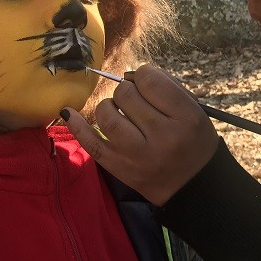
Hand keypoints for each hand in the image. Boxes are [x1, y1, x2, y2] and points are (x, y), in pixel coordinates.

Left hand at [62, 63, 218, 205]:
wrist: (193, 185)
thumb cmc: (192, 139)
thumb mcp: (193, 109)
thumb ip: (164, 86)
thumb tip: (128, 75)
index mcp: (186, 117)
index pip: (150, 80)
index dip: (143, 75)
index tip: (147, 83)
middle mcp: (162, 136)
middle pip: (126, 94)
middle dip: (127, 91)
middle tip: (136, 101)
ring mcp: (137, 155)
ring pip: (107, 114)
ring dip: (109, 105)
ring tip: (120, 111)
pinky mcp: (119, 168)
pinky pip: (91, 143)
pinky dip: (76, 125)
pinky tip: (68, 111)